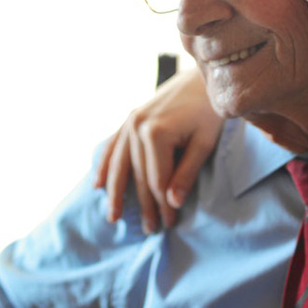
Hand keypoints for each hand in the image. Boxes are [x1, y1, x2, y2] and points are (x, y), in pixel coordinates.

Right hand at [94, 68, 220, 231]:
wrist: (203, 78)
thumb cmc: (209, 111)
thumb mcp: (204, 143)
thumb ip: (186, 173)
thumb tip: (172, 203)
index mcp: (155, 133)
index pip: (158, 180)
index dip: (163, 205)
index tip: (169, 224)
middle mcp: (137, 127)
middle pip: (139, 176)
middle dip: (145, 204)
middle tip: (150, 229)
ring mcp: (130, 121)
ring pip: (120, 164)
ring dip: (116, 192)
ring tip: (114, 217)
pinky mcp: (130, 118)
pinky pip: (113, 145)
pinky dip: (105, 165)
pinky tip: (98, 184)